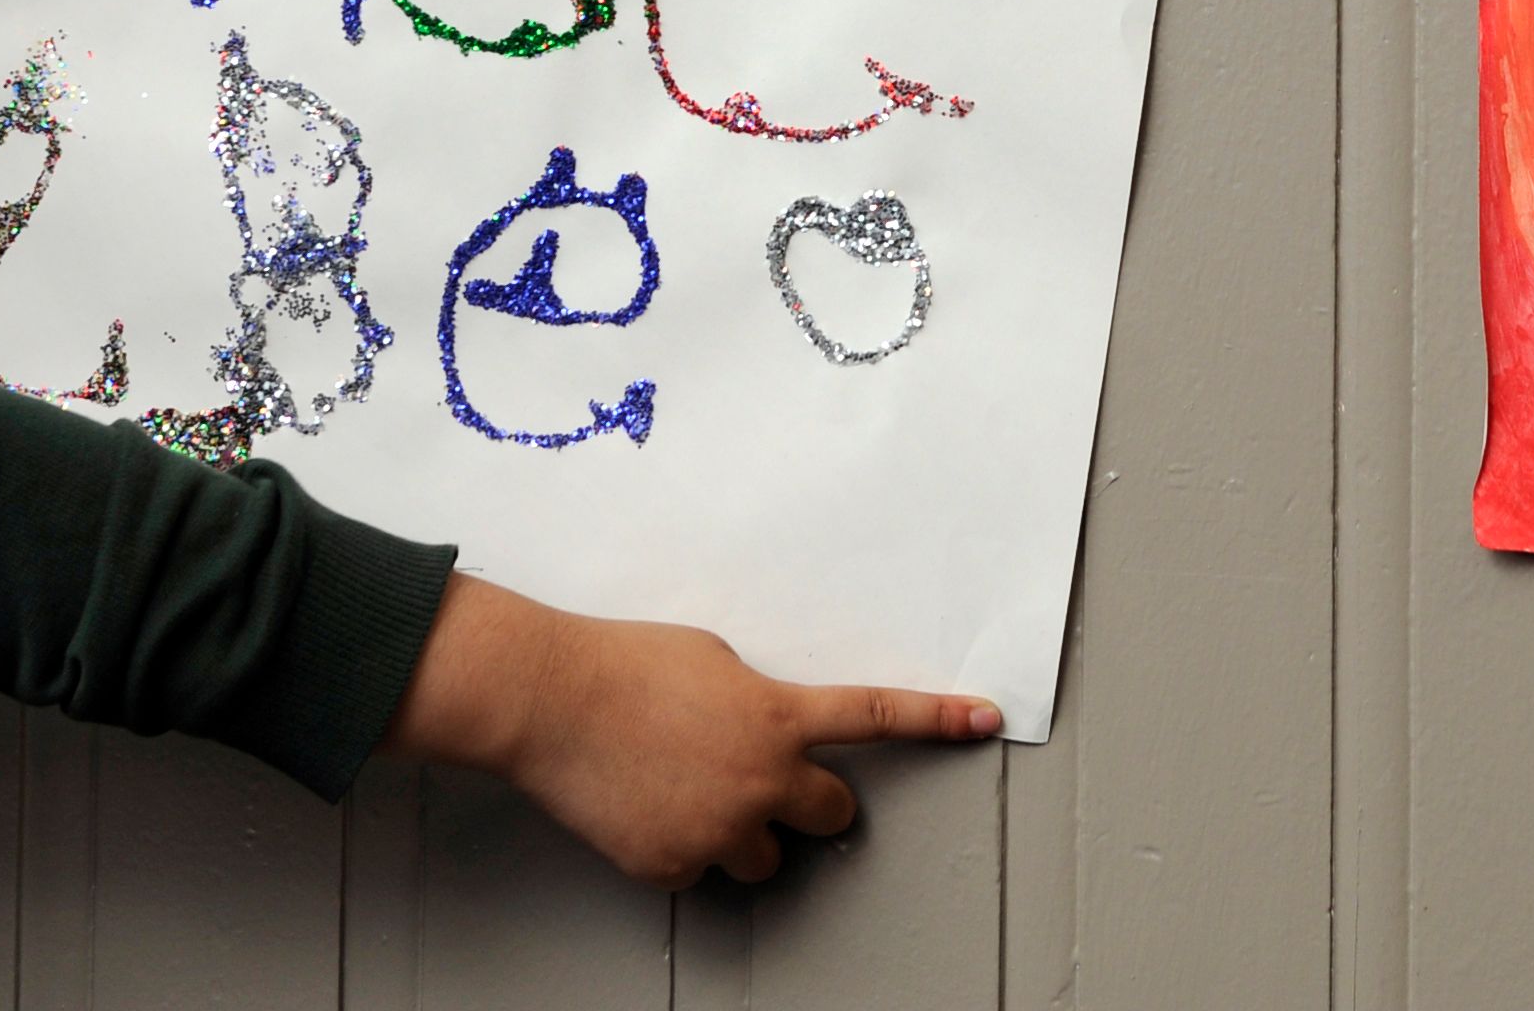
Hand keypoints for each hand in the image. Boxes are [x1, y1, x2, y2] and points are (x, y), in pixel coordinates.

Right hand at [382, 575, 1000, 888]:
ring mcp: (719, 828)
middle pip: (832, 815)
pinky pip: (699, 871)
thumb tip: (773, 725)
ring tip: (688, 791)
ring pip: (766, 858)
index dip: (937, 719)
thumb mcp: (716, 661)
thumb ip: (762, 699)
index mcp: (779, 716)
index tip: (984, 717)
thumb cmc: (625, 665)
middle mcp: (761, 778)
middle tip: (762, 780)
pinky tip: (647, 808)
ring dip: (744, 833)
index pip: (878, 716)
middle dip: (807, 802)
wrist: (550, 701)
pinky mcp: (673, 865)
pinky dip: (681, 848)